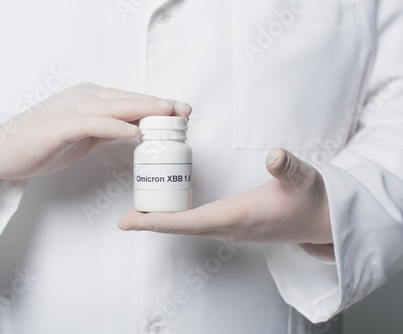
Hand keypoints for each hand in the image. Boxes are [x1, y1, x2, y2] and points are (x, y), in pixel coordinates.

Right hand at [0, 83, 190, 186]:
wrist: (5, 150)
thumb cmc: (45, 142)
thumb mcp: (84, 135)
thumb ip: (107, 130)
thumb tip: (134, 131)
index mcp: (90, 99)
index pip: (130, 100)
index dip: (157, 105)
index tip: (181, 111)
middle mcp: (83, 98)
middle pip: (128, 99)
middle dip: (159, 105)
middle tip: (185, 110)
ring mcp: (70, 109)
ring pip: (114, 107)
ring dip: (144, 110)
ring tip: (169, 115)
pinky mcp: (59, 125)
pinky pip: (92, 124)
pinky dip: (114, 126)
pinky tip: (134, 131)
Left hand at [118, 148, 332, 244]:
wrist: (320, 221)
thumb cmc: (310, 200)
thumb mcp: (304, 178)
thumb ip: (288, 167)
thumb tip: (274, 155)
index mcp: (239, 216)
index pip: (192, 221)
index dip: (162, 222)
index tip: (134, 222)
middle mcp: (229, 227)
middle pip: (182, 228)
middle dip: (152, 225)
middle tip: (124, 221)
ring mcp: (229, 229)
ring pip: (188, 228)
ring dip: (161, 223)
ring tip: (136, 215)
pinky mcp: (230, 225)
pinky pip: (196, 225)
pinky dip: (176, 220)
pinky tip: (165, 210)